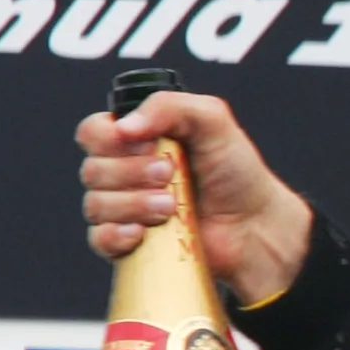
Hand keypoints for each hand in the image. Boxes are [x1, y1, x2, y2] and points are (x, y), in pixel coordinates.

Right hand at [75, 91, 314, 305]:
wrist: (256, 224)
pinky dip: (117, 235)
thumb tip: (123, 126)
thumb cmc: (237, 171)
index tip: (149, 145)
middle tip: (171, 174)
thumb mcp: (213, 121)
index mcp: (136, 140)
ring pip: (96, 205)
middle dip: (132, 172)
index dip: (110, 139)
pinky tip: (142, 233)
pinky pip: (99, 240)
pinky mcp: (129, 244)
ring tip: (171, 206)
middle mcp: (124, 172)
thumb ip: (169, 106)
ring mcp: (125, 209)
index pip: (92, 132)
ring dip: (133, 204)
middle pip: (92, 170)